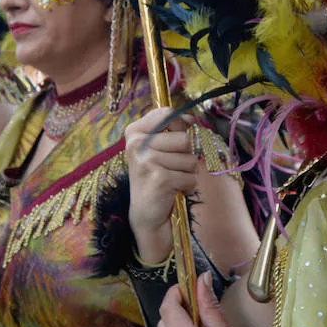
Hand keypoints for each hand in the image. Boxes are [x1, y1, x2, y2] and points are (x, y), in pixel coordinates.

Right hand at [124, 108, 197, 264]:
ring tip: (171, 180)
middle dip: (186, 156)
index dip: (182, 124)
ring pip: (191, 159)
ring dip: (187, 172)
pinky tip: (173, 191)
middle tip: (171, 168)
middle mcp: (136, 144)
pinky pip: (191, 177)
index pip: (168, 113)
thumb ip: (173, 129)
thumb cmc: (157, 176)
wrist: (147, 213)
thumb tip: (192, 119)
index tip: (179, 137)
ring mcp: (147, 161)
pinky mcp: (160, 178)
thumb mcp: (158, 148)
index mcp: (134, 132)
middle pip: (185, 138)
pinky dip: (188, 186)